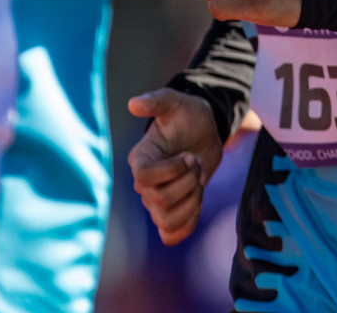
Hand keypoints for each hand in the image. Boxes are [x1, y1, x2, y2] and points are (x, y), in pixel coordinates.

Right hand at [127, 88, 223, 245]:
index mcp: (140, 159)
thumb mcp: (174, 102)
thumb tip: (134, 103)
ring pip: (166, 221)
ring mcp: (156, 200)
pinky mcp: (171, 212)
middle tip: (197, 163)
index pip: (144, 178)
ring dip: (191, 203)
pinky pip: (170, 235)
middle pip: (159, 200)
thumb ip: (155, 101)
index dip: (171, 171)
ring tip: (198, 182)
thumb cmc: (186, 116)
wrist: (203, 132)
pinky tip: (197, 204)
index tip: (189, 156)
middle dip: (188, 182)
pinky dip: (187, 225)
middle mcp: (143, 184)